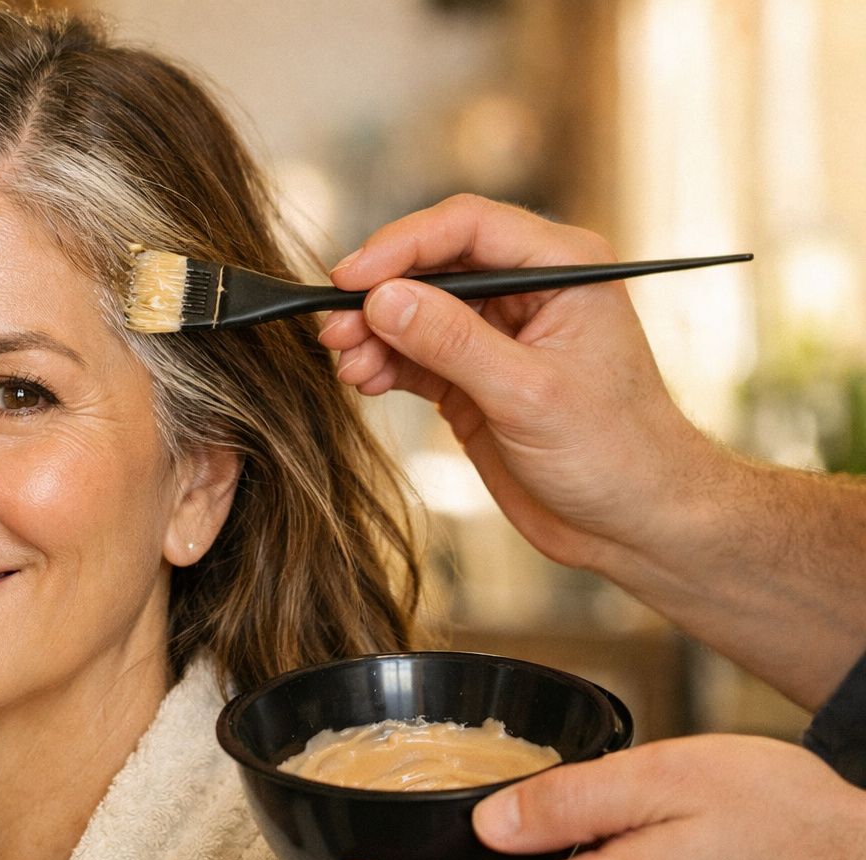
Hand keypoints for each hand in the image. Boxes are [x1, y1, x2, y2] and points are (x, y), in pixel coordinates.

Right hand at [319, 194, 725, 575]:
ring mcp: (497, 334)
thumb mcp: (529, 395)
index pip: (468, 228)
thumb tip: (384, 299)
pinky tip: (365, 380)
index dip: (402, 245)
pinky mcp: (474, 377)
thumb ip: (453, 343)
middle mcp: (528, 290)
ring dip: (374, 333)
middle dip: (379, 294)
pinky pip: (415, 354)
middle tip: (335, 329)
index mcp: (563, 269)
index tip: (351, 279)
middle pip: (433, 265)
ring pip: (416, 310)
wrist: (633, 524)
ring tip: (347, 364)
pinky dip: (385, 363)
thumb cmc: (614, 453)